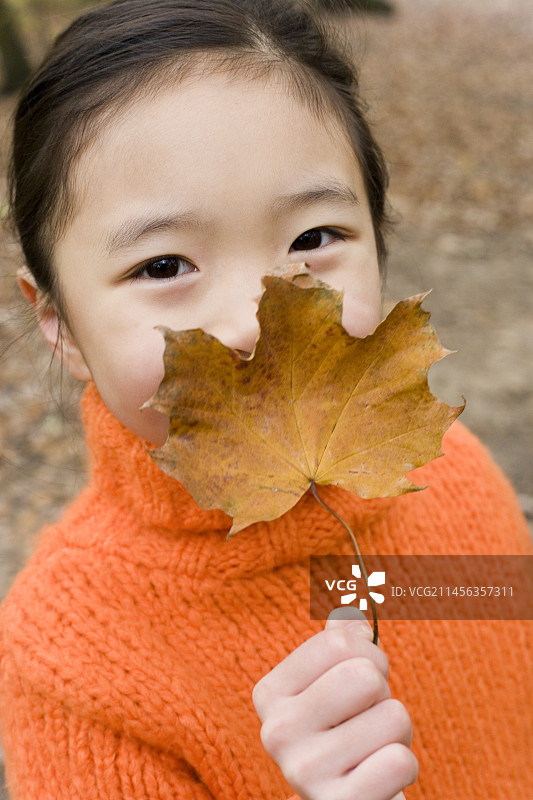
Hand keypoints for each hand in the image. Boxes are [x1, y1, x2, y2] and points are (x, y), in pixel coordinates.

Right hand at [252, 608, 417, 799]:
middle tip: (368, 715)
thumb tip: (353, 609)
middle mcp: (276, 731)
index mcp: (270, 692)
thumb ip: (339, 643)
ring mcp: (304, 772)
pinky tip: (377, 777)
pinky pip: (400, 761)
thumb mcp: (334, 684)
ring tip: (372, 748)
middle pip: (364, 675)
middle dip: (382, 692)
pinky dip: (402, 765)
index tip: (361, 679)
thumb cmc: (344, 731)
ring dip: (397, 732)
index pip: (338, 642)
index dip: (368, 654)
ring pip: (393, 717)